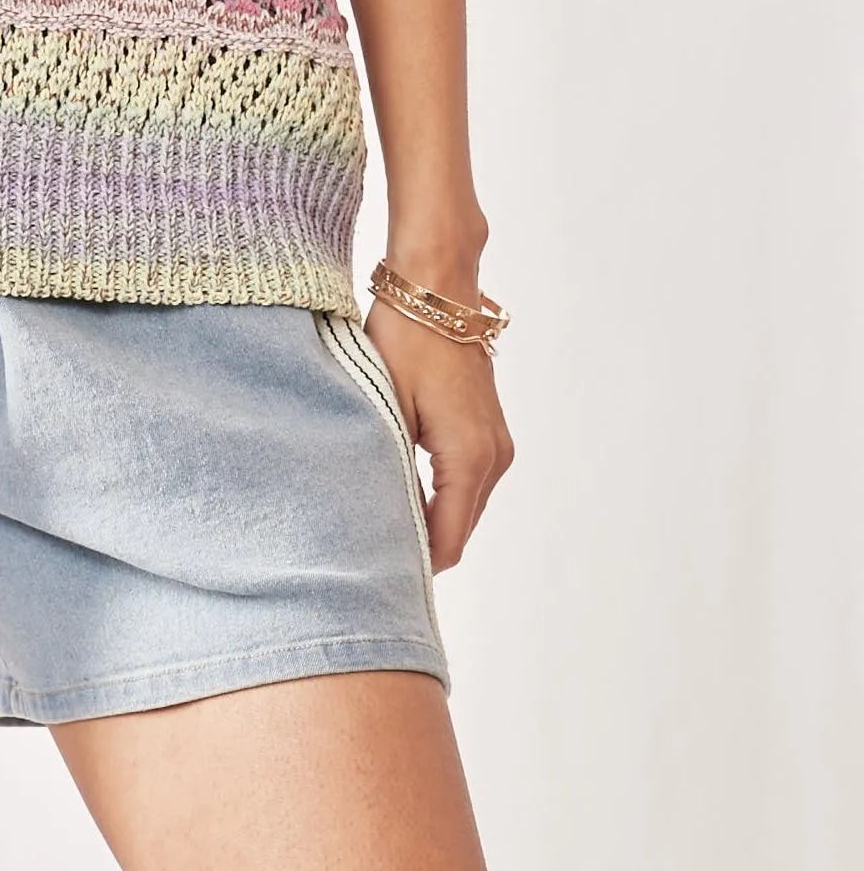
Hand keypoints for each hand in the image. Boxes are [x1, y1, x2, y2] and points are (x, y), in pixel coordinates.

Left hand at [361, 299, 514, 569]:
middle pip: (460, 529)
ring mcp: (497, 444)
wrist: (438, 288)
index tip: (380, 582)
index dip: (416, 565)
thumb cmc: (405, 339)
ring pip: (464, 507)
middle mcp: (494, 457)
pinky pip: (467, 482)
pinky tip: (405, 497)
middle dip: (423, 548)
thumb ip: (389, 470)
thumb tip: (381, 522)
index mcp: (469, 458)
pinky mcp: (490, 431)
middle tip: (373, 562)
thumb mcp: (386, 406)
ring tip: (383, 531)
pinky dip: (442, 497)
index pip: (448, 539)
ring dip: (433, 521)